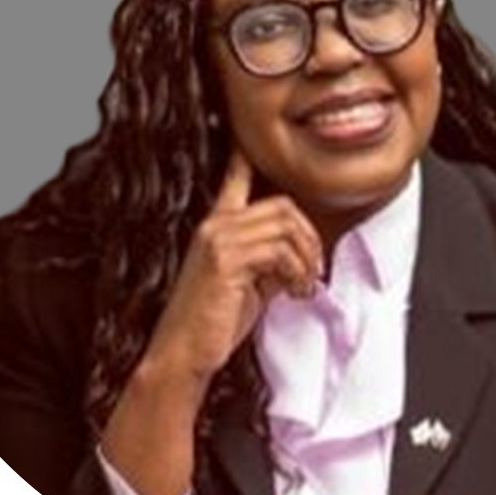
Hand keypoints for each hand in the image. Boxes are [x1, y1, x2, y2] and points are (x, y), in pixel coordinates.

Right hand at [145, 147, 324, 385]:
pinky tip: (293, 293)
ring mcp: (218, 240)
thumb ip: (270, 262)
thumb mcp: (248, 285)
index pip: (235, 178)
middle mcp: (215, 225)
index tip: (248, 140)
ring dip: (306, 258)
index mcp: (216, 227)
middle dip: (309, 235)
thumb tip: (301, 258)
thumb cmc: (212, 323)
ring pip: (284, 225)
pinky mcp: (225, 260)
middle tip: (313, 269)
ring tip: (303, 286)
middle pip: (281, 204)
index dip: (246, 156)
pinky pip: (278, 251)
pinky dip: (296, 272)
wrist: (182, 354)